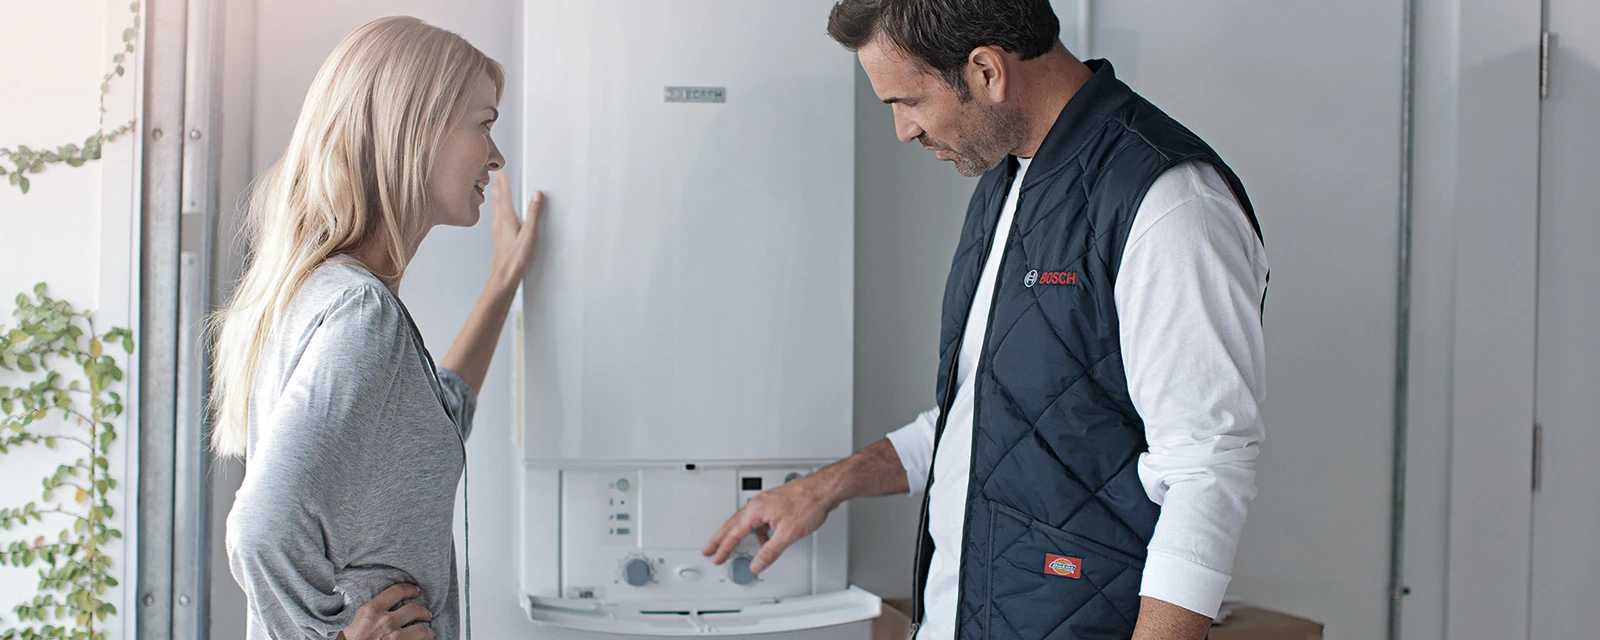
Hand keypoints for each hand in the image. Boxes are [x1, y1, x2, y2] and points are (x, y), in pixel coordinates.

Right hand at [338, 583, 433, 639]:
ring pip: (423, 630)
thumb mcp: (348, 620)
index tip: (415, 591)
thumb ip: (364, 611)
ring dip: (427, 631)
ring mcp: (395, 638)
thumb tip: (370, 607)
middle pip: (415, 609)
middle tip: (426, 614)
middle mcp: (386, 622)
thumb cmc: (342, 639)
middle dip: (423, 611)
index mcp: (371, 610)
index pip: (397, 591)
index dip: (409, 589)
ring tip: (427, 632)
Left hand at [488, 171, 543, 292]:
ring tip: (495, 191)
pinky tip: (498, 216)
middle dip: (499, 188)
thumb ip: (534, 214)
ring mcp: (498, 232)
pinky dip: (497, 212)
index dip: (505, 184)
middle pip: (499, 201)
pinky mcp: (500, 239)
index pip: (505, 196)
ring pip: (496, 210)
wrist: (504, 276)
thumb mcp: (530, 234)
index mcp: (507, 220)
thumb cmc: (516, 259)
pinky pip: (497, 220)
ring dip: (496, 198)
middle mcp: (500, 224)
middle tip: (497, 177)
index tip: (502, 172)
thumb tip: (537, 196)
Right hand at [702, 475, 837, 573]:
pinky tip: (763, 539)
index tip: (716, 557)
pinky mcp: (774, 503)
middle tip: (709, 549)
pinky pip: (758, 519)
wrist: (823, 489)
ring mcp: (766, 502)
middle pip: (733, 524)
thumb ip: (770, 551)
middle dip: (720, 539)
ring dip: (737, 534)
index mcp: (756, 510)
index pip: (735, 533)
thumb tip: (757, 564)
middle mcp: (758, 503)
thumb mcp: (788, 534)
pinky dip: (756, 531)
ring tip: (732, 547)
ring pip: (744, 521)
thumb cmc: (808, 503)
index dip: (724, 548)